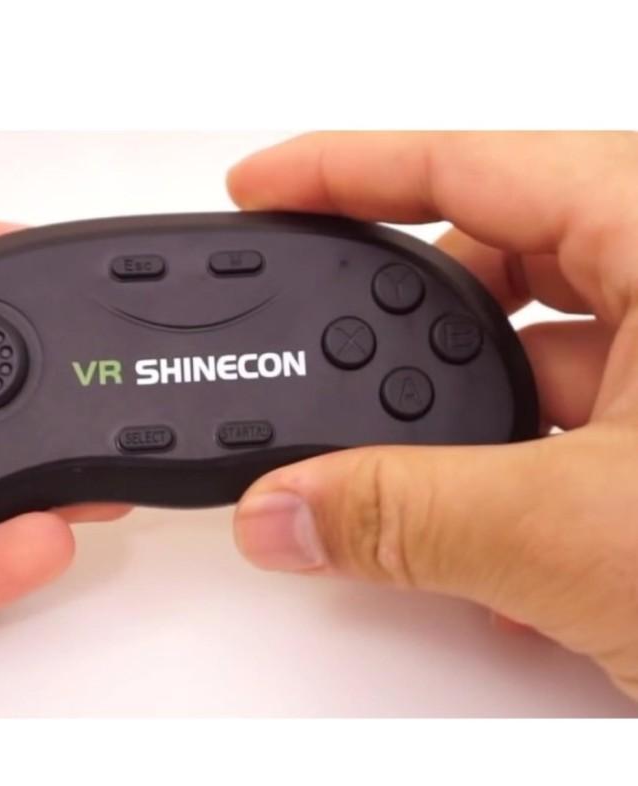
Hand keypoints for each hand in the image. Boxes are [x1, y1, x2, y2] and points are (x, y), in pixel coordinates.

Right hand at [228, 131, 637, 698]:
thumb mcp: (595, 533)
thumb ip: (412, 519)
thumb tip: (285, 512)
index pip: (469, 162)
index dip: (343, 170)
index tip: (262, 184)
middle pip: (490, 266)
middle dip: (397, 329)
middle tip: (325, 370)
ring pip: (525, 365)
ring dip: (454, 430)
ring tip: (408, 493)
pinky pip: (562, 429)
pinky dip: (506, 481)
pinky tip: (490, 549)